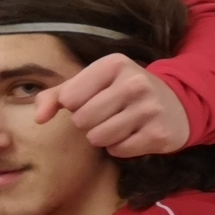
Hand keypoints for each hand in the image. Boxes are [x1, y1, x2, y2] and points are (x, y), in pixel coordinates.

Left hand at [36, 52, 189, 156]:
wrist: (176, 103)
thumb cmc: (120, 92)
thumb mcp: (89, 84)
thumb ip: (55, 96)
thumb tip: (38, 118)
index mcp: (113, 64)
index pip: (69, 98)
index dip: (75, 105)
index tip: (94, 98)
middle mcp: (134, 82)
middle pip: (81, 120)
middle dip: (88, 122)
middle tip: (108, 113)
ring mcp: (150, 108)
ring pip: (97, 138)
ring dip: (103, 137)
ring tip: (120, 123)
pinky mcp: (159, 133)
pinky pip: (118, 150)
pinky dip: (120, 147)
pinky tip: (134, 133)